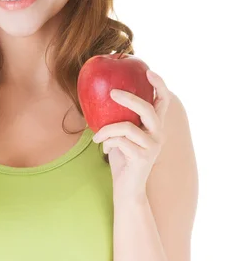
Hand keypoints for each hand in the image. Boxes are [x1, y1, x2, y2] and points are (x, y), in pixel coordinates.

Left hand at [92, 70, 171, 198]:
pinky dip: (107, 141)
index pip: (163, 101)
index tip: (148, 71)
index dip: (159, 85)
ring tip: (97, 135)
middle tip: (112, 92)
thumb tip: (104, 96)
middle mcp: (158, 135)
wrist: (126, 188)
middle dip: (129, 98)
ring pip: (127, 127)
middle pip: (148, 109)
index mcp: (155, 126)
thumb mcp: (121, 135)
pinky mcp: (143, 157)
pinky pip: (120, 141)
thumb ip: (120, 118)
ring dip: (107, 129)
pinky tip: (102, 148)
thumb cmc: (121, 158)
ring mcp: (152, 146)